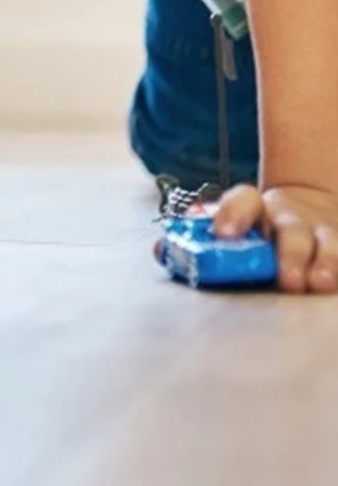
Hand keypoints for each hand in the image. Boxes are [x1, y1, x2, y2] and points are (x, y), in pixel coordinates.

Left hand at [213, 182, 337, 292]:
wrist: (306, 216)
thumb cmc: (258, 235)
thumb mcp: (232, 232)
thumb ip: (202, 242)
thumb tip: (165, 250)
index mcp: (256, 209)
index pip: (245, 200)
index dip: (233, 214)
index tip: (223, 235)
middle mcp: (292, 218)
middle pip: (291, 229)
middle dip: (290, 254)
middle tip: (287, 280)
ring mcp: (323, 232)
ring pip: (329, 242)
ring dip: (327, 262)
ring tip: (320, 284)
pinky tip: (337, 285)